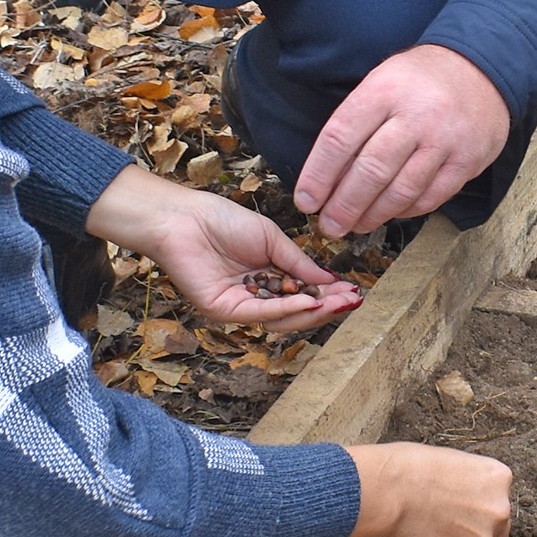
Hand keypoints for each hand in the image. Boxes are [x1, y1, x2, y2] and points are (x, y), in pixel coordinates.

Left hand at [81, 167, 359, 333]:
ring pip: (282, 318)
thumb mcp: (272, 239)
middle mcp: (255, 296)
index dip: (329, 295)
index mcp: (267, 278)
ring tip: (337, 302)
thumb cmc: (222, 221)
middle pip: (297, 311)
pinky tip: (309, 301)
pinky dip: (286, 309)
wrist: (183, 218)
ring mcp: (240, 306)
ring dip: (313, 311)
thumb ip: (299, 262)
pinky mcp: (224, 311)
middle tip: (352, 301)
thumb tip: (329, 281)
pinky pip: (260, 314)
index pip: (304, 293)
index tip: (354, 291)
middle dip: (327, 307)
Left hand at [293, 45, 512, 237]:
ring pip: (401, 190)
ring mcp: (445, 140)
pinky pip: (431, 197)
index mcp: (384, 91)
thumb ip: (356, 123)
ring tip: (356, 226)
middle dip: (344, 205)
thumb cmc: (419, 80)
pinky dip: (406, 211)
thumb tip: (327, 177)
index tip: (306, 200)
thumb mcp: (381, 81)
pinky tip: (391, 213)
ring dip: (373, 215)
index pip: (341, 138)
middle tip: (329, 225)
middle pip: (371, 170)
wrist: (482, 68)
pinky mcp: (468, 161)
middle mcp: (416, 115)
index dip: (318, 174)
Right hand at [351, 442, 513, 536]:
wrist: (390, 489)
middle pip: (498, 527)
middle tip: (450, 518)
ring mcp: (483, 536)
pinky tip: (426, 534)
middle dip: (478, 525)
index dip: (478, 502)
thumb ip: (472, 483)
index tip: (462, 502)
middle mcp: (499, 509)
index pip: (500, 498)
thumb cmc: (412, 468)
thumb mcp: (455, 461)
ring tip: (433, 523)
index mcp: (499, 478)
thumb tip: (470, 496)